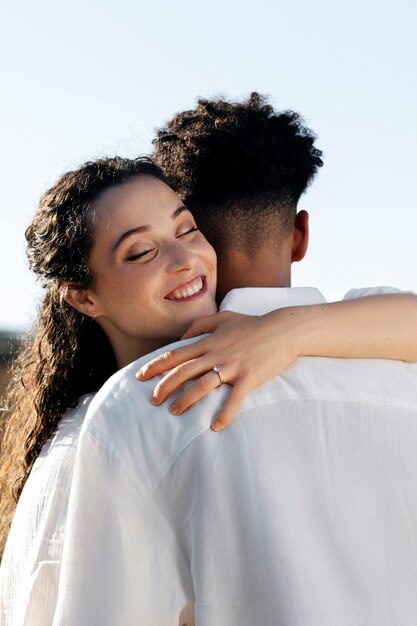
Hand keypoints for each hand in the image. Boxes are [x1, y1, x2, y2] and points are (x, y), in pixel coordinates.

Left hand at [137, 309, 301, 430]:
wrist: (283, 329)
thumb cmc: (253, 324)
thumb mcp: (224, 318)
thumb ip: (201, 324)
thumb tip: (182, 336)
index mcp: (209, 342)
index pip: (176, 354)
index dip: (156, 365)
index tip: (140, 376)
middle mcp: (216, 354)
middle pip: (184, 371)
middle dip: (165, 386)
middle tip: (152, 400)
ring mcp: (232, 366)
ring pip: (203, 385)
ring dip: (186, 400)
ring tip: (174, 412)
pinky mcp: (249, 377)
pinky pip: (234, 398)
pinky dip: (225, 413)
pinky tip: (216, 426)